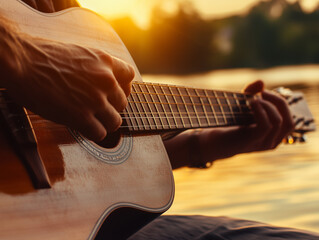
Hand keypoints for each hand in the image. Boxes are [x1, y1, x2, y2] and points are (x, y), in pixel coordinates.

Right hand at [3, 37, 134, 141]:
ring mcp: (95, 99)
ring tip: (91, 120)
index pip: (130, 76)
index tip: (113, 93)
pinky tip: (82, 127)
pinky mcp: (81, 116)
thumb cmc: (43, 56)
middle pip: (122, 103)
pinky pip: (100, 133)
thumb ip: (97, 67)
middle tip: (96, 109)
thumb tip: (106, 80)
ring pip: (115, 121)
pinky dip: (93, 133)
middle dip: (110, 107)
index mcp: (105, 61)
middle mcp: (105, 80)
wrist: (21, 61)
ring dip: (104, 123)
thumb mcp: (79, 54)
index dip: (124, 87)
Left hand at [198, 80, 294, 161]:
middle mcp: (272, 143)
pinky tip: (251, 103)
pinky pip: (265, 125)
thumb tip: (261, 82)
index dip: (280, 103)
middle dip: (278, 102)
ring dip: (267, 105)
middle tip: (262, 93)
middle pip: (289, 121)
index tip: (263, 92)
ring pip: (278, 121)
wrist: (211, 141)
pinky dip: (261, 111)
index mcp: (274, 136)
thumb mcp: (242, 107)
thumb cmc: (228, 124)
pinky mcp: (251, 141)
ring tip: (253, 99)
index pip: (290, 120)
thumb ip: (251, 93)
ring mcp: (262, 144)